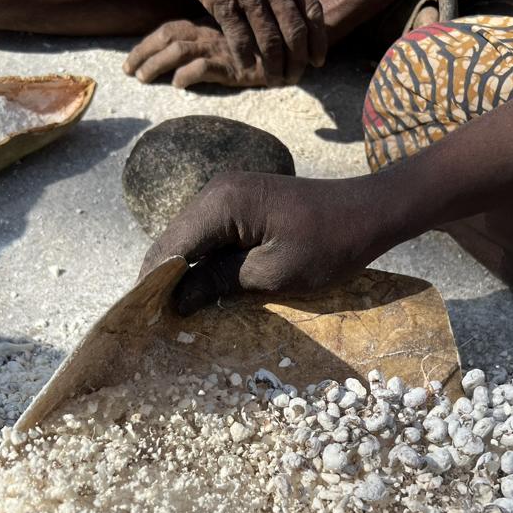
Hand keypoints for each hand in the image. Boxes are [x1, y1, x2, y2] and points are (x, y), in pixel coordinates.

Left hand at [123, 20, 269, 88]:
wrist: (288, 57)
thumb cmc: (255, 55)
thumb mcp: (225, 48)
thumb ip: (204, 52)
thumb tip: (175, 69)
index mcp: (204, 28)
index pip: (168, 30)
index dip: (145, 46)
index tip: (129, 64)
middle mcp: (208, 34)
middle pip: (167, 36)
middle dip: (143, 53)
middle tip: (128, 72)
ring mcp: (220, 49)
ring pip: (179, 50)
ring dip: (157, 64)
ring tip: (143, 79)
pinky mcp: (232, 66)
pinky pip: (204, 67)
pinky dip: (187, 75)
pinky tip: (178, 85)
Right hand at [138, 172, 391, 314]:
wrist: (371, 213)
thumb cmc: (330, 244)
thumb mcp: (273, 274)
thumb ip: (220, 283)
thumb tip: (178, 302)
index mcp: (221, 203)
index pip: (170, 247)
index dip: (153, 284)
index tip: (141, 320)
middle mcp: (217, 190)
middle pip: (175, 241)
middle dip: (163, 280)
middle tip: (153, 322)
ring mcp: (229, 193)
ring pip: (191, 239)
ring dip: (183, 273)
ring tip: (172, 312)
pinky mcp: (242, 202)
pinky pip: (211, 235)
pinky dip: (204, 261)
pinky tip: (201, 289)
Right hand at [189, 0, 325, 84]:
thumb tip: (306, 23)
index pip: (312, 12)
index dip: (318, 40)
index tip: (317, 61)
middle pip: (294, 32)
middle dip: (297, 60)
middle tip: (295, 77)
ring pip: (270, 40)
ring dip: (274, 66)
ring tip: (275, 80)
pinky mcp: (224, 3)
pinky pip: (240, 38)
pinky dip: (245, 57)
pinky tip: (248, 68)